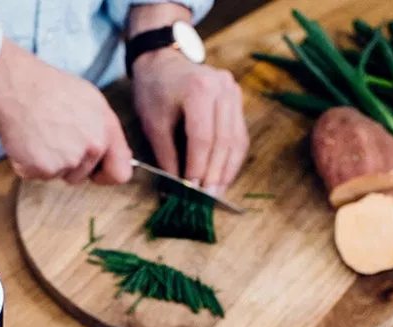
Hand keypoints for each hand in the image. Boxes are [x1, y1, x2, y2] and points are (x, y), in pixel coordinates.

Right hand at [0, 39, 132, 184]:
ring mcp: (68, 160)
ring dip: (49, 163)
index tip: (95, 173)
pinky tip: (27, 140)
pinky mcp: (44, 169)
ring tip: (40, 135)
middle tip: (53, 137)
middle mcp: (92, 147)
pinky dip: (29, 164)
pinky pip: (38, 177)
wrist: (15, 86)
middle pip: (83, 176)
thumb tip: (108, 154)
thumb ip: (103, 131)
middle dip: (69, 164)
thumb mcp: (90, 101)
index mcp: (107, 129)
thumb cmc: (49, 89)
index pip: (120, 172)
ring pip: (60, 176)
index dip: (106, 175)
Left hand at [132, 50, 248, 194]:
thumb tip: (178, 187)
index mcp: (198, 90)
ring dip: (228, 169)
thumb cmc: (154, 91)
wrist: (163, 62)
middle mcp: (222, 88)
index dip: (199, 166)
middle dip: (215, 173)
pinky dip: (232, 158)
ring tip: (218, 192)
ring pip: (236, 139)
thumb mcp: (153, 123)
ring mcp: (233, 92)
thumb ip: (167, 155)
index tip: (193, 189)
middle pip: (224, 140)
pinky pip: (239, 134)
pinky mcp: (237, 99)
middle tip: (208, 197)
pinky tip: (224, 176)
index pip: (203, 137)